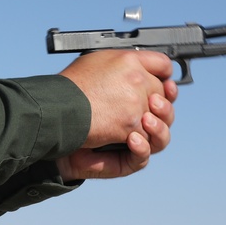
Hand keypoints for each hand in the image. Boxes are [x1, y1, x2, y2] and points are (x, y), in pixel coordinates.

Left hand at [56, 50, 177, 179]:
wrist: (55, 125)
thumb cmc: (76, 97)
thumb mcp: (106, 71)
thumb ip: (132, 65)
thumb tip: (163, 65)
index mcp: (135, 98)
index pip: (165, 95)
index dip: (170, 90)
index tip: (168, 82)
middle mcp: (138, 120)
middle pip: (167, 116)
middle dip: (165, 108)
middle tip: (153, 101)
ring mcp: (134, 141)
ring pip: (161, 138)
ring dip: (159, 128)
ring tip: (146, 120)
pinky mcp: (125, 160)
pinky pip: (142, 158)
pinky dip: (142, 148)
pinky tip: (132, 139)